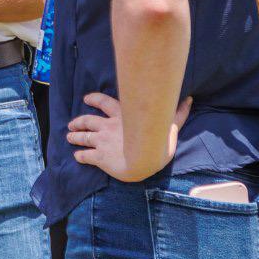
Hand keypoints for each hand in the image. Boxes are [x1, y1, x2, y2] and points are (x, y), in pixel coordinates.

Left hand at [67, 93, 192, 181]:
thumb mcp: (169, 125)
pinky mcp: (99, 156)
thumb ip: (177, 114)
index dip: (93, 99)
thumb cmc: (157, 142)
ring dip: (74, 137)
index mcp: (121, 116)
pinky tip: (76, 156)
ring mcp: (101, 141)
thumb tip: (189, 99)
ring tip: (69, 137)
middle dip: (78, 121)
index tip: (86, 98)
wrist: (143, 159)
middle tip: (71, 124)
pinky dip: (79, 155)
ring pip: (83, 136)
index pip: (103, 102)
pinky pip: (85, 155)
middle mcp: (107, 126)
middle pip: (87, 120)